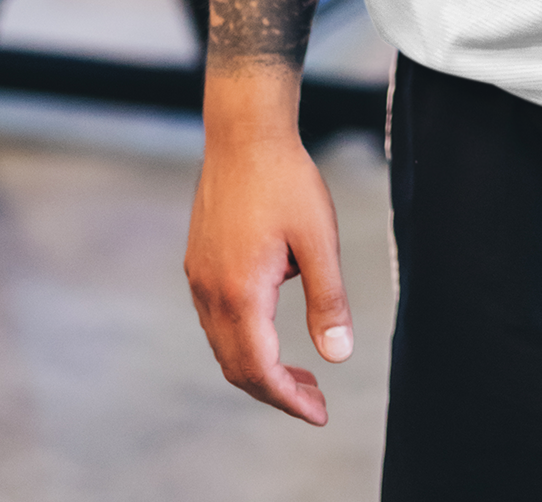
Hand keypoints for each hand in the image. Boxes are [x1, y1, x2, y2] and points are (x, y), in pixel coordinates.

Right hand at [185, 124, 354, 424]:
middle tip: (315, 399)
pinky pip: (216, 320)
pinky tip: (272, 327)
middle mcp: (210, 292)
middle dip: (276, 390)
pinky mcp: (199, 262)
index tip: (320, 412)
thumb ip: (328, 301)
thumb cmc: (287, 180)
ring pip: (224, 345)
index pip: (260, 370)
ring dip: (259, 366)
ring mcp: (199, 277)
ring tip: (301, 370)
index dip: (289, 399)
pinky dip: (244, 339)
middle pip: (237, 367)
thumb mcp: (319, 240)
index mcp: (241, 292)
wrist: (245, 132)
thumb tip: (338, 356)